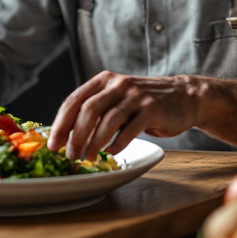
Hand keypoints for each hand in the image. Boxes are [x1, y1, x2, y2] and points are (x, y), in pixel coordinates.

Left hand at [47, 71, 206, 160]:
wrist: (184, 97)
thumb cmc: (143, 103)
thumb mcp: (117, 98)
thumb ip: (96, 109)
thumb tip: (66, 137)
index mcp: (103, 80)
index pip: (74, 100)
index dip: (61, 123)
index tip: (53, 144)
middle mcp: (118, 84)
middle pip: (89, 109)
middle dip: (75, 135)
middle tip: (70, 155)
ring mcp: (136, 96)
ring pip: (109, 119)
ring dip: (95, 142)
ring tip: (88, 157)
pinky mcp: (153, 109)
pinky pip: (130, 129)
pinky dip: (118, 143)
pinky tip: (111, 152)